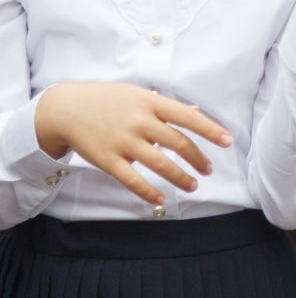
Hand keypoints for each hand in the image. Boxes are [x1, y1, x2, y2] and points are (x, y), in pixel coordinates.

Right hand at [33, 82, 231, 206]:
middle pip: (178, 143)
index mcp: (150, 102)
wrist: (64, 108)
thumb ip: (167, 107)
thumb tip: (197, 113)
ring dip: (180, 177)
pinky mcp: (107, 159)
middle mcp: (139, 121)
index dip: (210, 129)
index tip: (228, 141)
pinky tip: (161, 201)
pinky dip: (148, 192)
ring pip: (160, 163)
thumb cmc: (107, 100)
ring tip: (193, 186)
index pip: (187, 116)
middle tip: (209, 170)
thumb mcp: (138, 95)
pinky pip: (132, 180)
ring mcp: (123, 141)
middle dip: (198, 159)